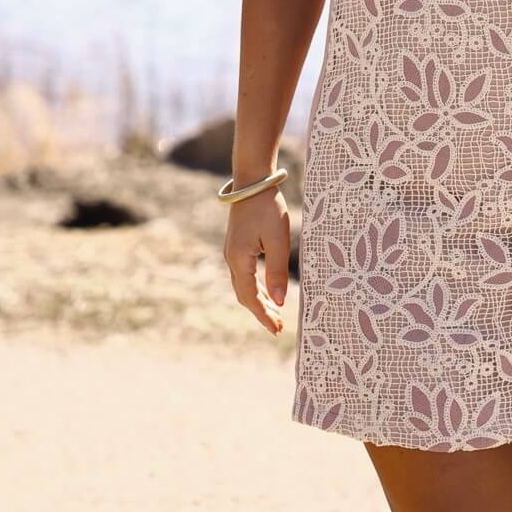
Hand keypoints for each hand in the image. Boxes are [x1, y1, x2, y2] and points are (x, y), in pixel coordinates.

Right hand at [222, 186, 290, 334]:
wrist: (252, 181)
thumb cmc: (267, 208)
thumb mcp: (278, 240)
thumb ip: (277, 271)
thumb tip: (280, 302)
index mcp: (239, 260)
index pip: (250, 297)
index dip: (263, 315)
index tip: (277, 330)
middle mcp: (231, 259)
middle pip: (244, 295)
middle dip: (261, 312)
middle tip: (278, 327)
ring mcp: (232, 253)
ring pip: (244, 286)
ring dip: (259, 301)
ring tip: (275, 314)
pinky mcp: (237, 246)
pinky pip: (245, 275)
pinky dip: (256, 287)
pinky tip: (268, 292)